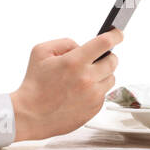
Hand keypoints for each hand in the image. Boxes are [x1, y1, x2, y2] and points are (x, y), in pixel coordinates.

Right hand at [9, 29, 123, 141]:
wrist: (31, 115)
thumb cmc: (34, 84)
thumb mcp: (41, 52)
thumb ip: (65, 43)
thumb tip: (82, 46)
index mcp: (75, 62)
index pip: (105, 43)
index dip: (115, 35)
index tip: (118, 33)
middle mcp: (87, 79)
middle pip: (113, 60)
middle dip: (106, 56)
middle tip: (95, 59)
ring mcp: (93, 95)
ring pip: (111, 78)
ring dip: (102, 74)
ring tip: (84, 77)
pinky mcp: (95, 108)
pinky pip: (104, 93)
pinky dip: (96, 90)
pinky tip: (81, 92)